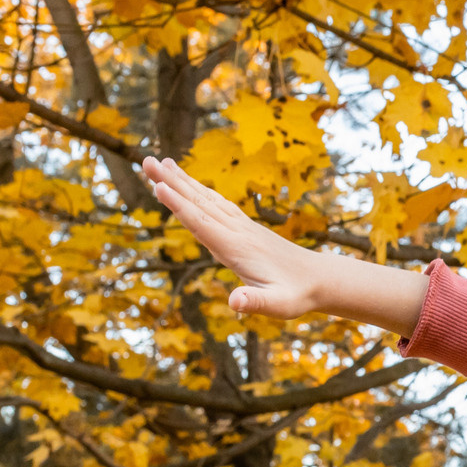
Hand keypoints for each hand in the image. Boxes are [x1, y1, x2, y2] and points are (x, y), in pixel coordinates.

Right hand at [143, 157, 326, 318]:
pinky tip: (190, 183)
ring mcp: (242, 227)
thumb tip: (235, 303)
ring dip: (182, 181)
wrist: (321, 280)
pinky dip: (200, 191)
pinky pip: (218, 204)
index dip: (178, 205)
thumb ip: (256, 303)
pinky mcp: (246, 228)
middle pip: (199, 203)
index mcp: (237, 248)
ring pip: (207, 199)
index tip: (158, 186)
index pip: (202, 222)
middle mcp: (237, 231)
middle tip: (146, 161)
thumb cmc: (297, 295)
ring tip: (161, 162)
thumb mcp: (278, 305)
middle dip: (171, 183)